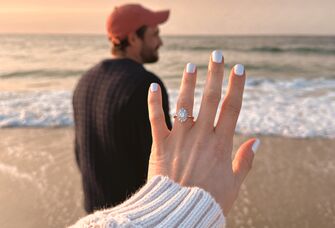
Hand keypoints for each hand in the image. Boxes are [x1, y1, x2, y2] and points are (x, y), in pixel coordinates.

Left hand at [147, 50, 259, 214]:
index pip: (231, 108)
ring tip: (190, 66)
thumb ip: (245, 161)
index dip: (236, 86)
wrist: (180, 214)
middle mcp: (201, 136)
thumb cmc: (210, 201)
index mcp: (221, 144)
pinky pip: (155, 119)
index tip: (239, 68)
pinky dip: (152, 102)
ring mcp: (179, 139)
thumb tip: (257, 140)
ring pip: (183, 103)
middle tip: (217, 55)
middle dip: (215, 74)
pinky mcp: (160, 145)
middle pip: (210, 99)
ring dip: (187, 83)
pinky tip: (151, 86)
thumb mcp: (234, 184)